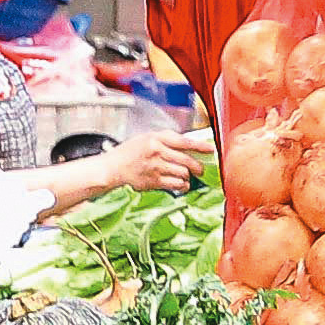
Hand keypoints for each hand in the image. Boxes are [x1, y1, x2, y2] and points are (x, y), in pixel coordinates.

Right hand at [81, 134, 202, 199]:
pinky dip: (182, 186)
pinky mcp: (154, 181)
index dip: (200, 146)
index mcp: (156, 138)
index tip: (210, 149)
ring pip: (183, 173)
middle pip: (187, 160)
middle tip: (200, 169)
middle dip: (197, 167)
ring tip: (185, 176)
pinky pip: (176, 184)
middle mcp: (157, 152)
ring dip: (187, 176)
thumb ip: (166, 140)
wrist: (113, 167)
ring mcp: (156, 168)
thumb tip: (189, 146)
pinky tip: (181, 184)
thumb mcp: (147, 138)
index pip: (184, 141)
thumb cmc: (129, 152)